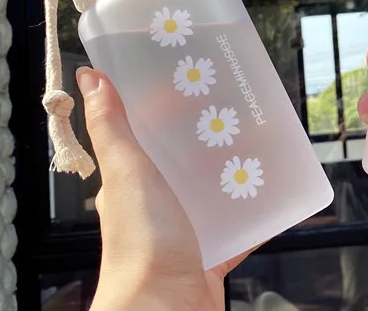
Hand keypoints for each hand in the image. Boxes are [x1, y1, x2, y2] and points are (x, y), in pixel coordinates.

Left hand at [77, 68, 253, 310]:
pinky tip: (277, 193)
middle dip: (211, 137)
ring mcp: (186, 231)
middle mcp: (157, 206)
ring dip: (236, 172)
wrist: (167, 308)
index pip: (149, 135)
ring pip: (215, 192)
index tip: (193, 82)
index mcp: (132, 183)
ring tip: (264, 144)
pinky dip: (258, 212)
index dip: (168, 108)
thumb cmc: (142, 243)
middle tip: (240, 109)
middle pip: (187, 162)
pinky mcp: (214, 254)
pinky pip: (241, 227)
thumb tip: (89, 78)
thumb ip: (111, 128)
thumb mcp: (127, 174)